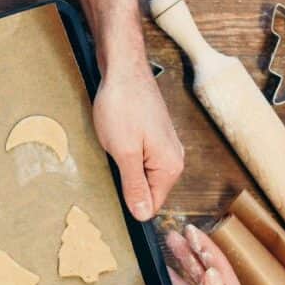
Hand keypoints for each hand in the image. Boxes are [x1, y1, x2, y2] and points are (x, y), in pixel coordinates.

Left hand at [92, 61, 183, 220]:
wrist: (123, 69)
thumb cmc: (122, 106)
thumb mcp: (124, 153)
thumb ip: (134, 186)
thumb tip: (143, 214)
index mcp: (170, 167)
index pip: (152, 205)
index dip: (131, 204)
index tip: (114, 194)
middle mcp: (173, 158)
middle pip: (147, 191)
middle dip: (126, 185)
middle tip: (111, 164)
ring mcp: (164, 147)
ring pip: (141, 175)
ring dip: (123, 169)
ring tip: (112, 148)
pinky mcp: (152, 137)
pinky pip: (139, 160)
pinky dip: (124, 157)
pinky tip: (115, 141)